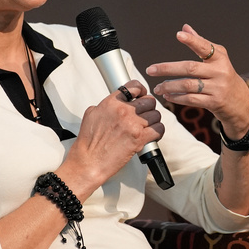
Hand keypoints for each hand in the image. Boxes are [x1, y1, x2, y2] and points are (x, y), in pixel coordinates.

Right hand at [56, 79, 164, 196]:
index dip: (141, 90)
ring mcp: (133, 124)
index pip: (134, 86)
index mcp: (111, 103)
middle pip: (149, 101)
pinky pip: (159, 129)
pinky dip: (158, 132)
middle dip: (148, 108)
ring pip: (156, 115)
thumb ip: (105, 105)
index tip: (142, 94)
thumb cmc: (89, 143)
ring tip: (146, 127)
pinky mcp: (140, 138)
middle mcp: (123, 111)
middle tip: (143, 115)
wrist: (89, 162)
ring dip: (153, 121)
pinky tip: (152, 135)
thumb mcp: (91, 114)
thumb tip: (114, 102)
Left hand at [146, 24, 248, 138]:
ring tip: (157, 87)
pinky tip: (167, 95)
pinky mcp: (214, 102)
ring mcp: (217, 88)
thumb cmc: (223, 75)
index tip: (178, 35)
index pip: (205, 47)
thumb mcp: (217, 59)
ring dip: (169, 86)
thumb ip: (200, 44)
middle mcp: (220, 72)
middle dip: (167, 68)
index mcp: (220, 58)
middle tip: (150, 69)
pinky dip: (177, 97)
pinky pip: (191, 99)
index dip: (192, 40)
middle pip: (190, 68)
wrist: (238, 102)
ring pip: (188, 85)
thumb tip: (184, 27)